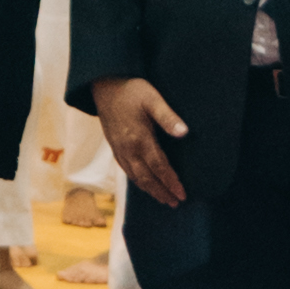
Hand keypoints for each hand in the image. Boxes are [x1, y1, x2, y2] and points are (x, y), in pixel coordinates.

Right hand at [90, 74, 188, 209]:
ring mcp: (119, 150)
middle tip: (175, 203)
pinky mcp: (114, 147)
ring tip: (163, 199)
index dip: (170, 182)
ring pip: (135, 177)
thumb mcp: (152, 99)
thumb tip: (184, 133)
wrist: (105, 86)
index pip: (158, 166)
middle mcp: (128, 148)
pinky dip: (137, 181)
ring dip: (150, 190)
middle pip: (146, 178)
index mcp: (139, 138)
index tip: (182, 194)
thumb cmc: (131, 90)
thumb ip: (168, 117)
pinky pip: (126, 170)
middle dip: (161, 192)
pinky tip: (144, 184)